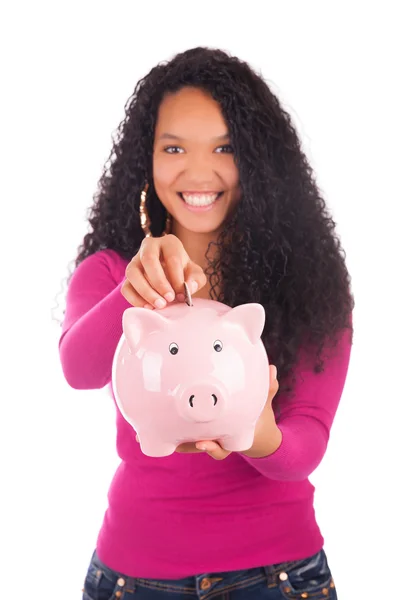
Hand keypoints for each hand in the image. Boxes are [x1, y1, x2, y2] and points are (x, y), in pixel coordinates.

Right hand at [121, 234, 206, 308]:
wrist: (172, 280)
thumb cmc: (184, 274)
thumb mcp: (195, 275)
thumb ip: (196, 280)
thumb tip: (188, 287)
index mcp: (169, 243)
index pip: (171, 258)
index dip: (177, 278)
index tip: (182, 295)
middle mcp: (149, 247)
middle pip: (148, 260)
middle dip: (159, 282)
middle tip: (169, 299)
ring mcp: (135, 261)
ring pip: (132, 273)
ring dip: (145, 291)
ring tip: (159, 305)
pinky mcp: (127, 277)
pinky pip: (125, 287)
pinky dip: (135, 299)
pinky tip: (148, 308)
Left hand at [135, 365, 280, 460]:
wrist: (253, 430)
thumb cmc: (257, 414)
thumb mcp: (263, 403)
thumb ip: (268, 388)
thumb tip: (274, 370)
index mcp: (231, 436)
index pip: (220, 446)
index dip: (211, 447)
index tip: (202, 441)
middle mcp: (215, 439)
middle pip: (196, 448)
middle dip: (183, 446)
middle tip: (169, 442)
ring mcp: (203, 436)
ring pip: (183, 442)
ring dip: (166, 438)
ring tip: (143, 435)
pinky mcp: (192, 430)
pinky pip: (177, 431)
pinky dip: (164, 427)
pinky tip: (145, 419)